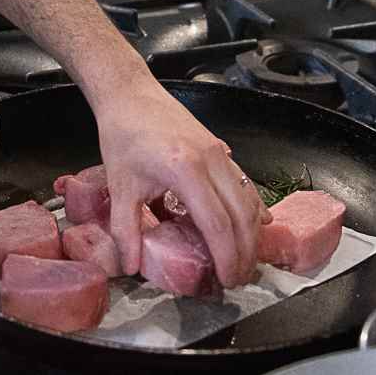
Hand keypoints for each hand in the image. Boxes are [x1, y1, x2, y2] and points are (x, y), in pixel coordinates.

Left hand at [93, 78, 263, 287]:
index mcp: (185, 170)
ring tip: (246, 259)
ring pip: (249, 198)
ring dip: (252, 232)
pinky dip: (252, 206)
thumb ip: (126, 229)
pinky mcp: (220, 147)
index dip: (226, 257)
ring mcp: (219, 151)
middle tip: (240, 278)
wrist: (129, 93)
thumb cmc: (123, 135)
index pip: (216, 224)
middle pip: (241, 215)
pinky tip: (255, 224)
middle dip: (245, 252)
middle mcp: (210, 160)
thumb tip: (131, 266)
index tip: (227, 280)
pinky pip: (244, 182)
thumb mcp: (120, 186)